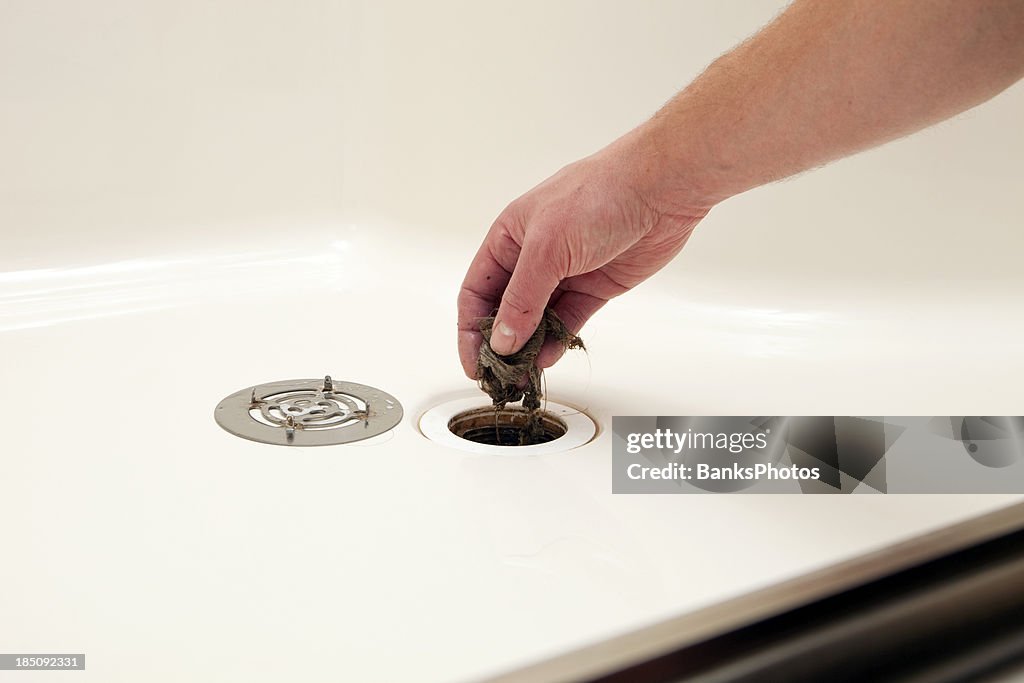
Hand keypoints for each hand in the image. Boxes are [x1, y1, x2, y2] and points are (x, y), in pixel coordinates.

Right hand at [457, 132, 710, 377]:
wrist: (660, 190)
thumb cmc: (599, 197)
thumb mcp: (547, 248)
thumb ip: (522, 299)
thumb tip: (502, 340)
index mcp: (509, 238)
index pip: (477, 291)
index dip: (470, 329)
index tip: (472, 363)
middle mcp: (533, 257)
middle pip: (504, 310)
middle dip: (499, 345)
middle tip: (498, 378)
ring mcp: (565, 273)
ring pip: (537, 320)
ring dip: (528, 349)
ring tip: (523, 377)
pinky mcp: (594, 287)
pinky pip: (567, 321)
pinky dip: (556, 341)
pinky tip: (547, 359)